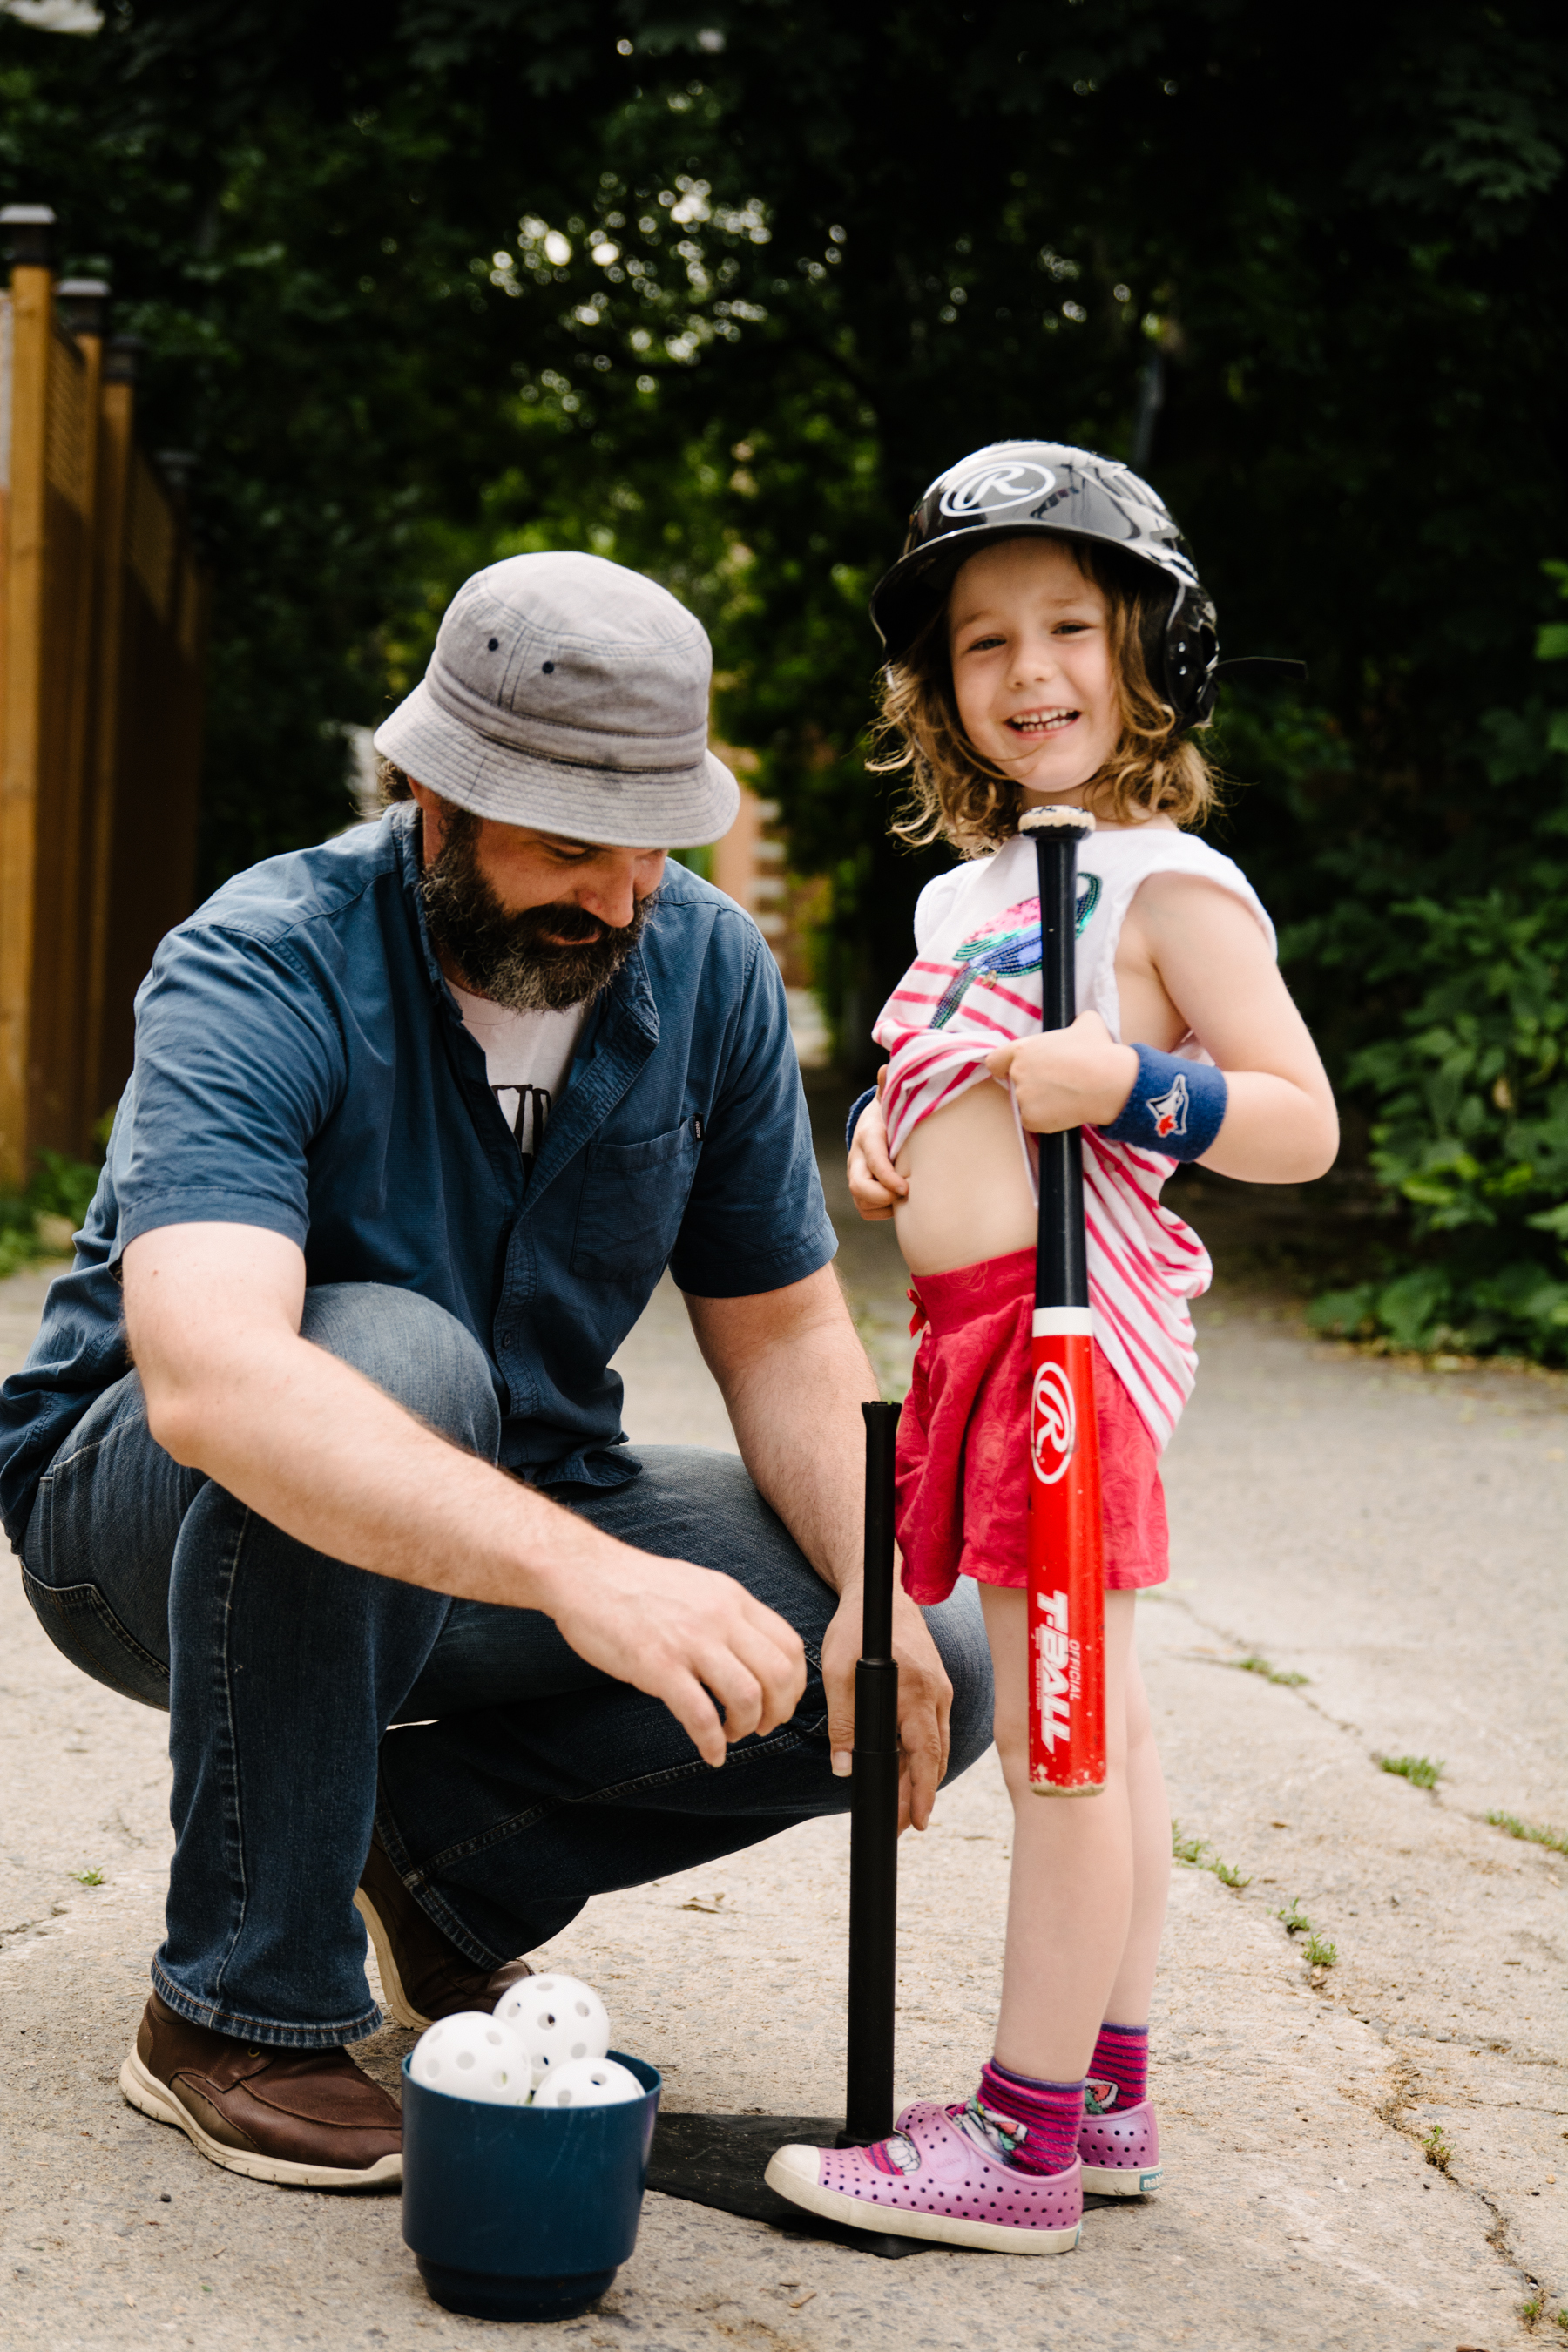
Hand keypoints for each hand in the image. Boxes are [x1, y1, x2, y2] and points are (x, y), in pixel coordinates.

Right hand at [545, 1545, 807, 1768]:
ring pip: (747, 1697)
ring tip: (731, 1735)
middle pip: (778, 1675)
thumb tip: (753, 1652)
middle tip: (760, 1726)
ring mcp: (689, 1641)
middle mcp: (719, 1618)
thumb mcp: (698, 1588)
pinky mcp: (657, 1665)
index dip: (794, 1685)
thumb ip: (728, 1616)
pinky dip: (712, 1743)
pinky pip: (700, 1715)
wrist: (584, 1573)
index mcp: (732, 1599)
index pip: (790, 1646)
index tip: (780, 1703)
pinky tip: (710, 1753)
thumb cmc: (637, 1586)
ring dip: (747, 1727)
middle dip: (778, 1712)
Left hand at [820, 1584, 952, 1831]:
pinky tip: (900, 1769)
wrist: (879, 1593)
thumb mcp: (838, 1674)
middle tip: (899, 1825)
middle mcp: (936, 1694)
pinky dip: (919, 1753)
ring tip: (897, 1807)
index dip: (922, 1793)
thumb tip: (843, 1768)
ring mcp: (939, 1691)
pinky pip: (931, 1730)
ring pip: (934, 1746)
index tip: (917, 1822)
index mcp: (916, 1692)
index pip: (926, 1755)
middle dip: (917, 1795)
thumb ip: (842, 1722)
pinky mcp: (935, 1687)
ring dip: (918, 1777)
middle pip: (933, 1759)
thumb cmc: (856, 1628)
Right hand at [848, 1071, 907, 1219]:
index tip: (907, 1187)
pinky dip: (883, 1211)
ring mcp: (856, 1175)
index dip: (889, 1178)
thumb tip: (887, 1067)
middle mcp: (857, 1158)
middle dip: (883, 1196)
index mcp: (869, 1137)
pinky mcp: (859, 1190)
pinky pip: (866, 1211)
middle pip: (859, 1187)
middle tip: (907, 1195)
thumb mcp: (892, 1100)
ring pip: (862, 1202)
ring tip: (908, 1195)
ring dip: (886, 1205)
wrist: (875, 1125)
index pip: (874, 1162)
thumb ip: (890, 1087)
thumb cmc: (892, 1114)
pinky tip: (899, 1199)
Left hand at [985, 1010, 1137, 1133]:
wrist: (1109, 1082)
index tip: (1017, 1071)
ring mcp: (1023, 1097)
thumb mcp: (1087, 1023)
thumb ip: (1073, 1023)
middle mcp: (1018, 1072)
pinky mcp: (1031, 1119)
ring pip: (1026, 1104)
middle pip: (1015, 1084)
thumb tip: (1079, 1023)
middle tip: (1056, 1085)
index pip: (995, 1061)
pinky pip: (1034, 1123)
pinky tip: (1065, 1112)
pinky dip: (1047, 1121)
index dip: (1005, 1067)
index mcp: (1023, 1049)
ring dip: (1041, 1104)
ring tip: (1066, 1097)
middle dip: (1031, 1085)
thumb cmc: (1099, 1051)